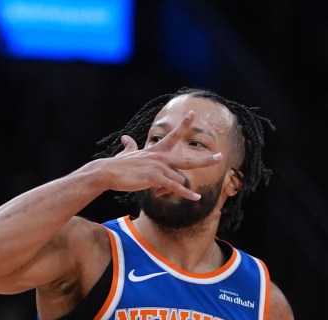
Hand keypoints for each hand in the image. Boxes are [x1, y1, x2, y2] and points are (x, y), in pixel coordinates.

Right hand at [96, 110, 222, 199]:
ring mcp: (159, 167)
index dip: (183, 124)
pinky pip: (175, 187)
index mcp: (156, 151)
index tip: (192, 113)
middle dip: (205, 159)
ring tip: (173, 194)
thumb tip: (125, 138)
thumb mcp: (126, 154)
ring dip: (176, 191)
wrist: (107, 172)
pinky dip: (186, 194)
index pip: (173, 135)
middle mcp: (160, 157)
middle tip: (220, 157)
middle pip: (188, 159)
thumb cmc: (116, 166)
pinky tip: (196, 198)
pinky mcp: (156, 178)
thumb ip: (129, 146)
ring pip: (179, 179)